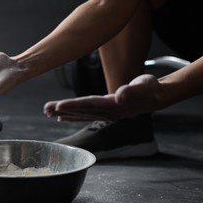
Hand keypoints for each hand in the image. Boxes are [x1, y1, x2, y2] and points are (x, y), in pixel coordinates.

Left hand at [44, 74, 162, 120]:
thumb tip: (120, 95)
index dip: (73, 106)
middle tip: (45, 109)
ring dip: (64, 113)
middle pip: (80, 111)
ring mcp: (105, 113)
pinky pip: (85, 115)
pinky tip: (61, 117)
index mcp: (113, 105)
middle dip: (62, 110)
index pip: (89, 105)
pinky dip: (72, 116)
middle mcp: (106, 112)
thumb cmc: (150, 88)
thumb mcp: (144, 85)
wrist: (157, 96)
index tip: (58, 106)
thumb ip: (132, 90)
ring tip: (48, 112)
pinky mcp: (104, 112)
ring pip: (80, 114)